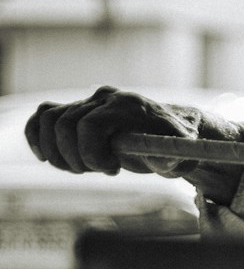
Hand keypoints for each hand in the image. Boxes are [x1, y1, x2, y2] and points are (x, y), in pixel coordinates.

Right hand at [25, 85, 238, 181]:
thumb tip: (172, 162)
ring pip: (49, 119)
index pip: (89, 125)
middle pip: (65, 125)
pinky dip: (37, 136)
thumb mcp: (181, 153)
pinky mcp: (77, 110)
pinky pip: (43, 115)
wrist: (167, 128)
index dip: (92, 155)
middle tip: (97, 170)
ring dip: (55, 152)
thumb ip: (178, 158)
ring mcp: (88, 102)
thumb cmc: (172, 144)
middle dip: (75, 158)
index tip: (113, 169)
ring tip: (80, 166)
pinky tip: (46, 157)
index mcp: (128, 106)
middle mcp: (105, 98)